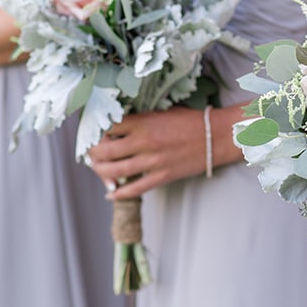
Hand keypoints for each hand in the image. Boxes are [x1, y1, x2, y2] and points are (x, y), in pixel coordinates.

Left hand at [87, 107, 207, 197]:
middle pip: (105, 151)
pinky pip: (134, 189)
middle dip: (93, 154)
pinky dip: (119, 193)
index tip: (95, 135)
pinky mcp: (161, 177)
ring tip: (98, 170)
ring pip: (114, 171)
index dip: (97, 132)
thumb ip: (139, 120)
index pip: (108, 127)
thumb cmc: (190, 121)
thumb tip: (117, 127)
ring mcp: (152, 161)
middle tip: (91, 154)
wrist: (215, 136)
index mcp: (143, 122)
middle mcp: (144, 142)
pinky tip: (111, 194)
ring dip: (101, 173)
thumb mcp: (160, 112)